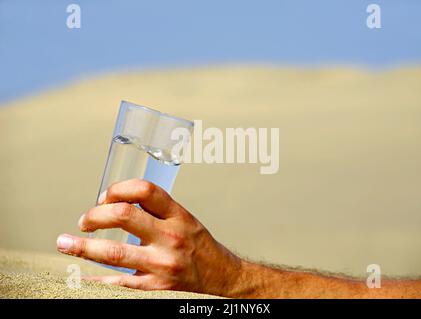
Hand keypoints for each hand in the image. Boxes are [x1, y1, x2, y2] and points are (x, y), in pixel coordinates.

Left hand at [56, 179, 242, 295]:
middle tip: (84, 221)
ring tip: (64, 243)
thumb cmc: (198, 243)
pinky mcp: (155, 286)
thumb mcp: (183, 218)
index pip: (144, 190)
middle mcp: (170, 237)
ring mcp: (162, 263)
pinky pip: (118, 283)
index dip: (117, 189)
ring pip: (114, 252)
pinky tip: (81, 276)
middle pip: (123, 216)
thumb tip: (114, 204)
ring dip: (83, 247)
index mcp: (178, 215)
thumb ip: (154, 209)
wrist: (220, 275)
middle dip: (95, 215)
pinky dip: (95, 280)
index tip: (104, 197)